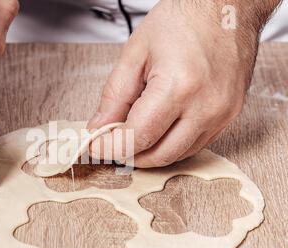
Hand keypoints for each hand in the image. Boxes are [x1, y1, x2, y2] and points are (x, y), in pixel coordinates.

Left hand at [87, 0, 279, 167]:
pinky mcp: (229, 116)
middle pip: (159, 155)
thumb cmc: (183, 20)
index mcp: (178, 87)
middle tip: (111, 144)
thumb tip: (100, 127)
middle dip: (129, 155)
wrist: (227, 7)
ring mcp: (221, 114)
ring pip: (177, 155)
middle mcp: (205, 107)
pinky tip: (158, 131)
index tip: (97, 146)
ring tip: (133, 136)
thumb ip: (114, 96)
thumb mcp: (135, 54)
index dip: (111, 147)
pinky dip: (171, 145)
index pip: (137, 137)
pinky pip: (195, 145)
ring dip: (150, 153)